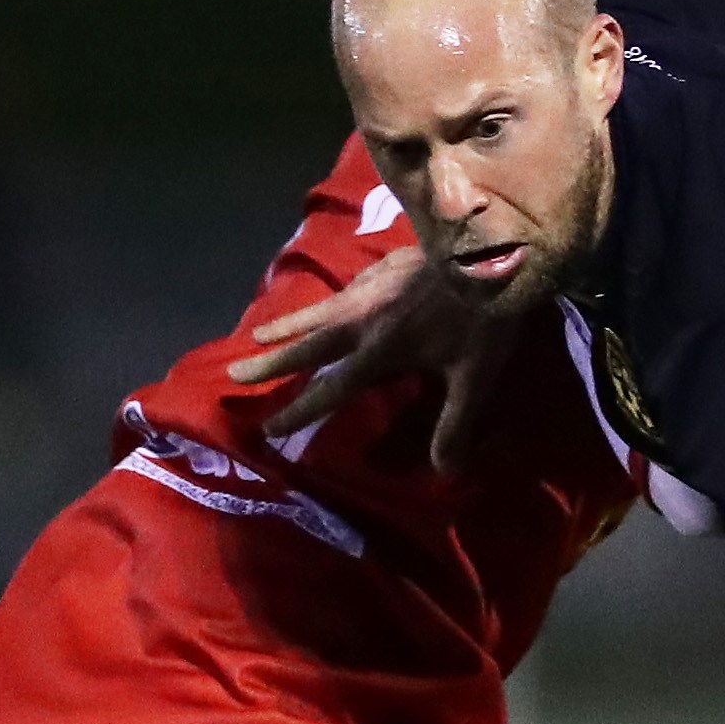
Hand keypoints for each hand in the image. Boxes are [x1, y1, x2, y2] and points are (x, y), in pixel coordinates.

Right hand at [226, 246, 519, 463]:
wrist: (489, 251)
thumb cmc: (484, 319)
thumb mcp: (475, 377)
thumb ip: (454, 423)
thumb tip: (443, 472)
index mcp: (380, 351)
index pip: (331, 389)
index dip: (299, 410)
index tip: (268, 426)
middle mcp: (363, 320)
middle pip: (307, 346)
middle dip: (271, 363)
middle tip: (235, 372)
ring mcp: (369, 288)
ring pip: (317, 312)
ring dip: (286, 326)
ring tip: (257, 335)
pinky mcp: (382, 265)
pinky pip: (343, 289)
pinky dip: (325, 301)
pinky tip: (326, 303)